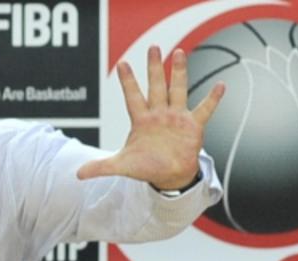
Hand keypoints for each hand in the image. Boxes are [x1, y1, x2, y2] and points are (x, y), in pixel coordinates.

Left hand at [77, 46, 223, 190]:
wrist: (169, 176)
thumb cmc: (146, 167)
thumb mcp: (123, 166)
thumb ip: (102, 167)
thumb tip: (78, 174)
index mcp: (141, 121)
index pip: (132, 97)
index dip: (128, 82)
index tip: (122, 64)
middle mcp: (159, 114)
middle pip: (156, 87)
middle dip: (154, 68)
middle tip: (153, 47)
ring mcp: (176, 118)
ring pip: (177, 90)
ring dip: (179, 73)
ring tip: (179, 53)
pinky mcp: (193, 126)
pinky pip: (204, 109)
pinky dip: (212, 99)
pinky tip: (220, 86)